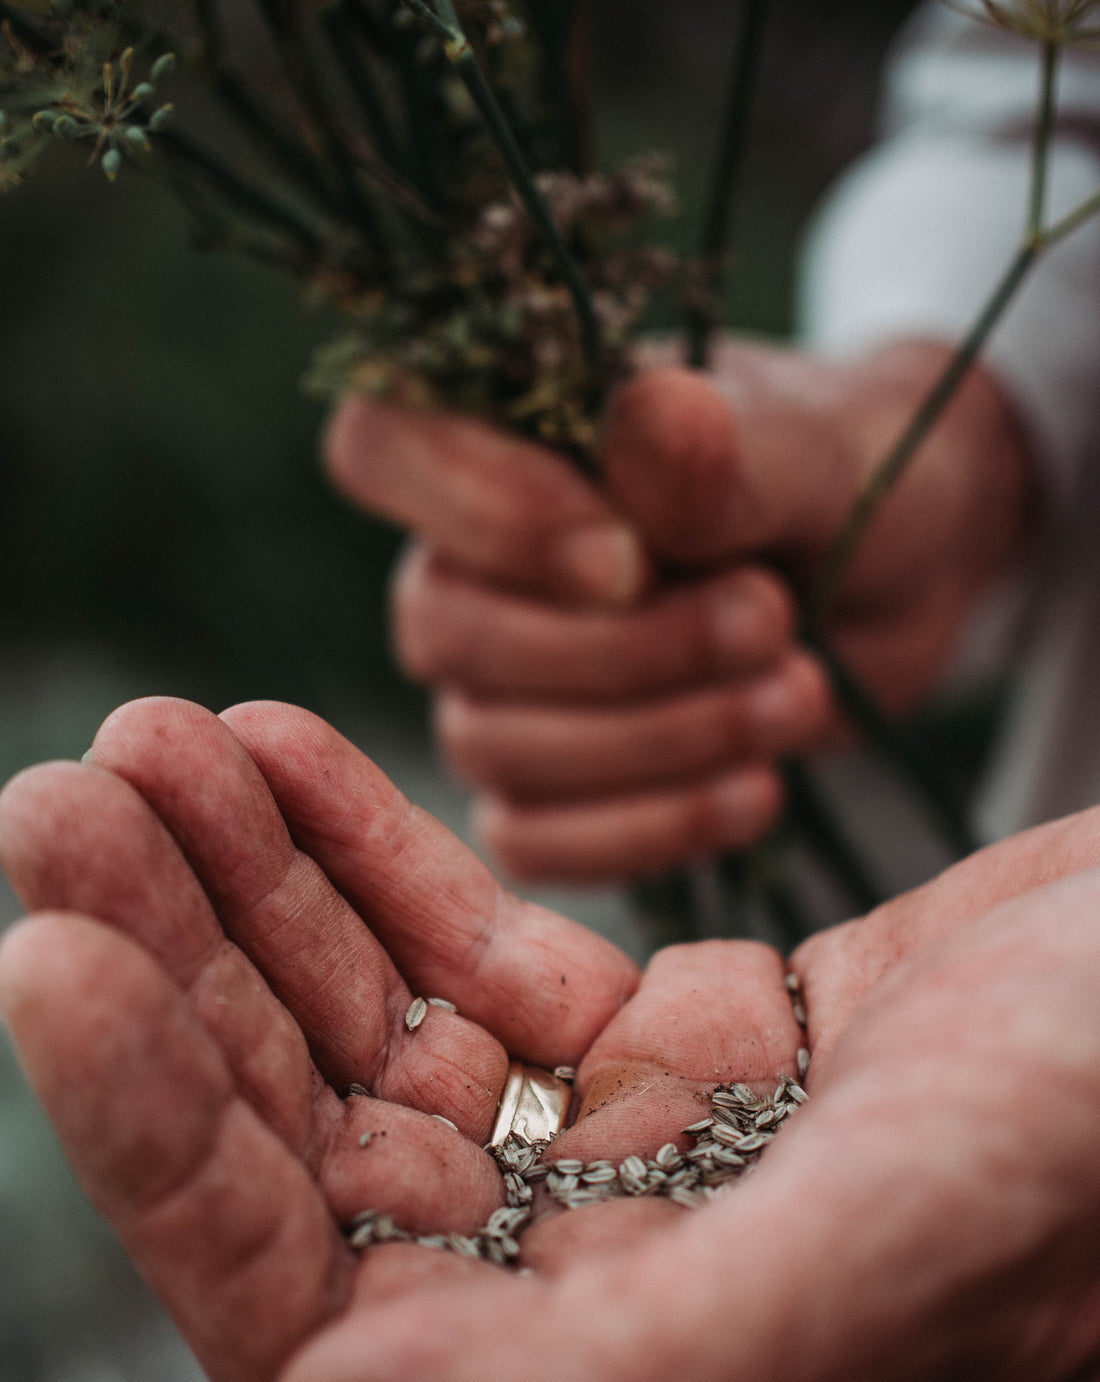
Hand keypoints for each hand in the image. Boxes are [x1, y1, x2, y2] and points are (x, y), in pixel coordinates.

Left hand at [7, 703, 1099, 1381]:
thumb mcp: (914, 1236)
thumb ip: (648, 1377)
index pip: (312, 1292)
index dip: (165, 1138)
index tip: (51, 956)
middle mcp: (588, 1293)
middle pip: (310, 1133)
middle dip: (174, 963)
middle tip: (58, 798)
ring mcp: (618, 1160)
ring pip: (374, 1021)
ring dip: (253, 881)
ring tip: (148, 742)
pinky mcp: (663, 1044)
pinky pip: (475, 946)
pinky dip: (374, 846)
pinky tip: (278, 746)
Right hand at [325, 338, 1033, 881]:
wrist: (904, 571)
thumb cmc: (840, 470)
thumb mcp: (811, 443)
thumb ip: (724, 446)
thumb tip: (646, 432)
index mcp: (506, 436)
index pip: (379, 447)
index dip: (485, 513)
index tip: (630, 554)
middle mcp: (476, 561)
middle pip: (444, 629)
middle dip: (624, 652)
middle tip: (768, 619)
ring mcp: (502, 683)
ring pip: (491, 746)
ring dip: (660, 740)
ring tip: (797, 694)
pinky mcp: (552, 786)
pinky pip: (533, 839)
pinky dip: (650, 829)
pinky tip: (757, 789)